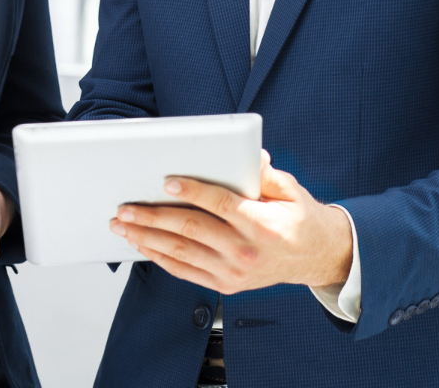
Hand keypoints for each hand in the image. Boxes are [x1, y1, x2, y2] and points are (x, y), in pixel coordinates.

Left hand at [109, 150, 352, 294]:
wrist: (315, 257)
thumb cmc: (298, 218)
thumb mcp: (290, 189)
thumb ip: (266, 174)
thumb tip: (252, 154)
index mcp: (262, 224)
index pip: (220, 204)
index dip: (192, 191)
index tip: (167, 182)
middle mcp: (245, 252)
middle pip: (191, 230)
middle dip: (153, 217)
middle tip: (125, 208)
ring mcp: (234, 273)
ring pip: (181, 253)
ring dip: (147, 238)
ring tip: (123, 226)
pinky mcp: (226, 285)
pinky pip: (186, 272)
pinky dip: (161, 258)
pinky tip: (142, 245)